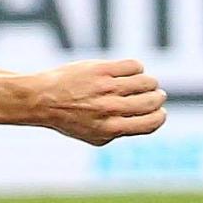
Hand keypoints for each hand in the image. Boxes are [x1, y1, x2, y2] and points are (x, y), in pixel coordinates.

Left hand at [23, 58, 165, 144]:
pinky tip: (131, 72)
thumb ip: (121, 132)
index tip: (159, 111)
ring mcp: (105, 88)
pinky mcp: (100, 69)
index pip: (150, 123)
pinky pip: (133, 66)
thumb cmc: (69, 119)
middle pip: (151, 101)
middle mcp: (109, 109)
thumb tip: (148, 121)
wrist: (41, 99)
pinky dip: (138, 68)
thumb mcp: (94, 136)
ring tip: (145, 83)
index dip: (160, 116)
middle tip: (155, 94)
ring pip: (146, 82)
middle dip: (157, 97)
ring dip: (150, 82)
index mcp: (110, 129)